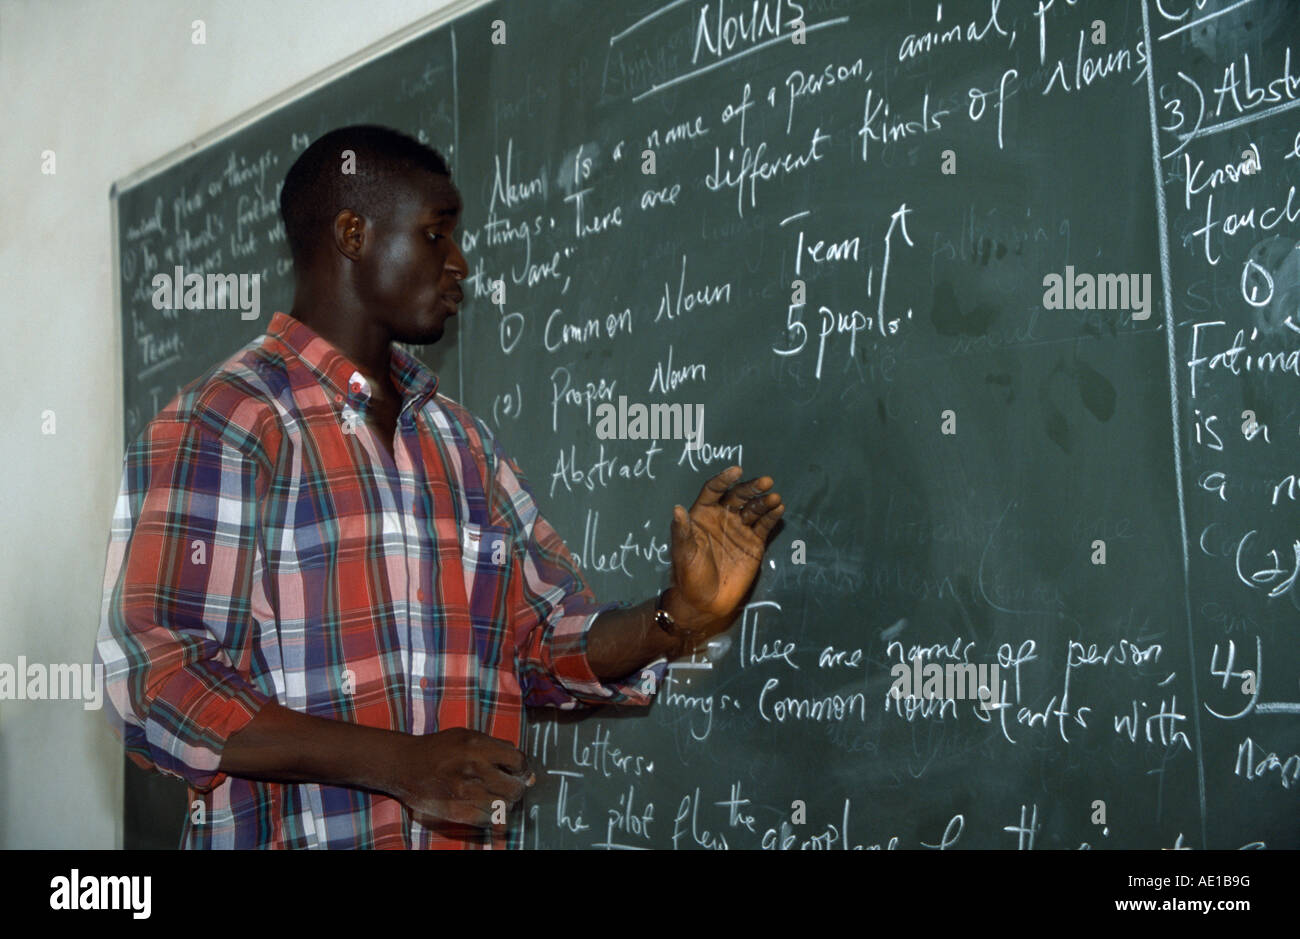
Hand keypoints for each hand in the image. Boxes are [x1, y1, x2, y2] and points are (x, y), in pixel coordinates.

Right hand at [393, 727, 533, 828]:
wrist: (405, 765)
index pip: (518, 761)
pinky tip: (482, 805)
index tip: (517, 771)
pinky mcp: (456, 812)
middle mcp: (473, 769)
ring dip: (504, 803)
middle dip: (516, 788)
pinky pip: (487, 820)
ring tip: (493, 795)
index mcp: (477, 747)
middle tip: (508, 786)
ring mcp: (464, 793)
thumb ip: (499, 748)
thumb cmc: (439, 749)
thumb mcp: (469, 736)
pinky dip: (490, 815)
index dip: (522, 768)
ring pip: (503, 807)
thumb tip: (528, 774)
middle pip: (515, 788)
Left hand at [666, 465, 783, 634]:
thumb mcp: (683, 553)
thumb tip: (677, 508)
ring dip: (764, 501)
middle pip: (738, 496)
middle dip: (751, 487)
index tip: (736, 470)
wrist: (705, 602)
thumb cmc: (689, 575)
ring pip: (753, 509)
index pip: (713, 491)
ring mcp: (740, 529)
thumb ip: (682, 531)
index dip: (724, 480)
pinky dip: (772, 516)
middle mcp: (723, 517)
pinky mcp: (754, 543)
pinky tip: (779, 508)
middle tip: (766, 482)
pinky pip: (764, 525)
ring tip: (775, 497)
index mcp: (703, 515)